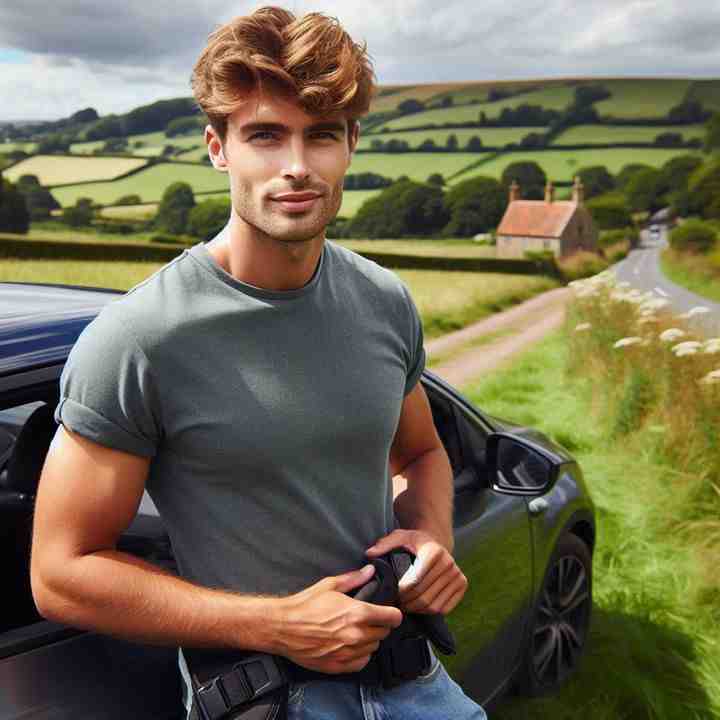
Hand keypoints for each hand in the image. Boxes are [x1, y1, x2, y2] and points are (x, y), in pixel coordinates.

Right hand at [275, 564, 402, 673]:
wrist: (282, 627)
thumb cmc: (304, 605)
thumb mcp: (329, 585)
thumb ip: (353, 579)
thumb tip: (370, 571)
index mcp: (357, 613)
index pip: (392, 618)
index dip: (393, 613)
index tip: (390, 612)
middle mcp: (356, 635)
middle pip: (384, 633)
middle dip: (380, 625)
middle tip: (370, 619)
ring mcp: (347, 652)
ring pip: (374, 648)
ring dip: (370, 640)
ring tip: (358, 631)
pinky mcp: (338, 665)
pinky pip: (362, 662)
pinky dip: (361, 655)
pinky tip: (352, 646)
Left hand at [365, 529, 467, 614]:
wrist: (437, 542)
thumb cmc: (414, 541)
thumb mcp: (399, 537)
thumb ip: (384, 545)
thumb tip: (369, 554)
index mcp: (433, 551)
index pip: (415, 580)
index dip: (401, 591)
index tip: (392, 593)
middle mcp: (449, 563)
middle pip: (424, 594)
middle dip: (407, 603)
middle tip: (396, 604)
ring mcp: (457, 575)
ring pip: (433, 605)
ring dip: (416, 610)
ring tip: (405, 606)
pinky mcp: (462, 585)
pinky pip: (444, 608)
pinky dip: (429, 612)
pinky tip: (418, 606)